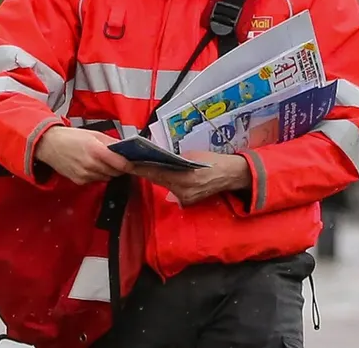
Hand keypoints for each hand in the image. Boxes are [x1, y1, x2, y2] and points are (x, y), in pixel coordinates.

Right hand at [35, 126, 130, 184]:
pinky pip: (96, 180)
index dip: (130, 164)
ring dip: (108, 171)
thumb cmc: (70, 137)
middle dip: (119, 167)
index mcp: (96, 151)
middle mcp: (91, 165)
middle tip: (115, 159)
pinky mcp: (80, 181)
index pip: (121, 164)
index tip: (134, 163)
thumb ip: (111, 142)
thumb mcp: (94, 134)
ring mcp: (85, 175)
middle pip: (116, 172)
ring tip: (100, 160)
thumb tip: (126, 147)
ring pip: (107, 177)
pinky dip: (97, 174)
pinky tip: (90, 165)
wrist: (49, 145)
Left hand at [129, 151, 250, 206]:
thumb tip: (158, 155)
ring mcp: (185, 198)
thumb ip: (176, 157)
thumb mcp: (194, 154)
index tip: (127, 162)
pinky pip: (171, 190)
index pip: (157, 172)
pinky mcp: (187, 202)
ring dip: (153, 175)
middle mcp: (183, 191)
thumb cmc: (214, 161)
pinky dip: (164, 181)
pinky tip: (158, 173)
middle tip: (128, 161)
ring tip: (140, 165)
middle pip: (157, 179)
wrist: (232, 175)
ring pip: (163, 185)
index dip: (140, 167)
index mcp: (185, 177)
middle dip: (143, 170)